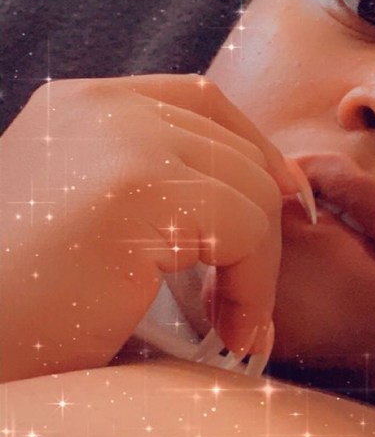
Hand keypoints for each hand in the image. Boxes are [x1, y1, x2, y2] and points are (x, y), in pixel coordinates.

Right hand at [0, 74, 313, 381]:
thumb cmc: (23, 315)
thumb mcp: (83, 228)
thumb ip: (150, 195)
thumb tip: (255, 207)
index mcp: (78, 110)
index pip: (201, 103)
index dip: (255, 153)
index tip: (285, 209)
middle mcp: (98, 108)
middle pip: (235, 143)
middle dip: (264, 223)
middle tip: (248, 303)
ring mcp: (118, 140)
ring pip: (251, 188)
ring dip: (260, 267)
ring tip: (233, 328)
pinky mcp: (138, 189)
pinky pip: (248, 228)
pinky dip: (255, 287)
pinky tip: (228, 333)